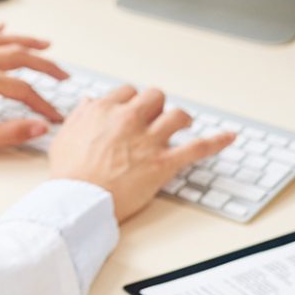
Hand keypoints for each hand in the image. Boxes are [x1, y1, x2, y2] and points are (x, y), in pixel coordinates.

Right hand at [46, 85, 235, 221]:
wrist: (77, 201)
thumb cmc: (69, 175)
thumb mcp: (65, 137)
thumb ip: (80, 116)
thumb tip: (90, 102)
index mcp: (104, 111)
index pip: (127, 92)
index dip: (132, 101)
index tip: (134, 110)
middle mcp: (128, 120)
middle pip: (154, 97)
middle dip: (156, 106)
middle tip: (155, 117)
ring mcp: (148, 141)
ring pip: (176, 115)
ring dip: (181, 119)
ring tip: (183, 125)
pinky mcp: (163, 163)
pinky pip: (197, 148)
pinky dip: (216, 141)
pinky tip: (229, 137)